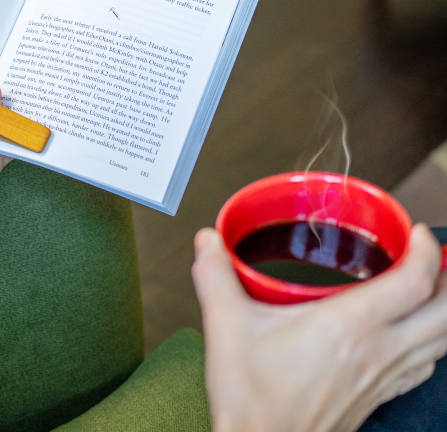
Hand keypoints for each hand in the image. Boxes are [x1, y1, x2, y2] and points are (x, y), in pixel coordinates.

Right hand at [193, 224, 446, 431]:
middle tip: (429, 255)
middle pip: (445, 312)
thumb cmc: (252, 398)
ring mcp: (383, 378)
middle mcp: (377, 352)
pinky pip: (425, 366)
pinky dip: (432, 342)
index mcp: (347, 327)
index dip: (427, 251)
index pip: (415, 283)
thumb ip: (215, 275)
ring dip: (443, 309)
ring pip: (442, 341)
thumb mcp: (226, 326)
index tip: (416, 233)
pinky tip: (413, 333)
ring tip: (427, 286)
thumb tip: (208, 241)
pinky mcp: (379, 397)